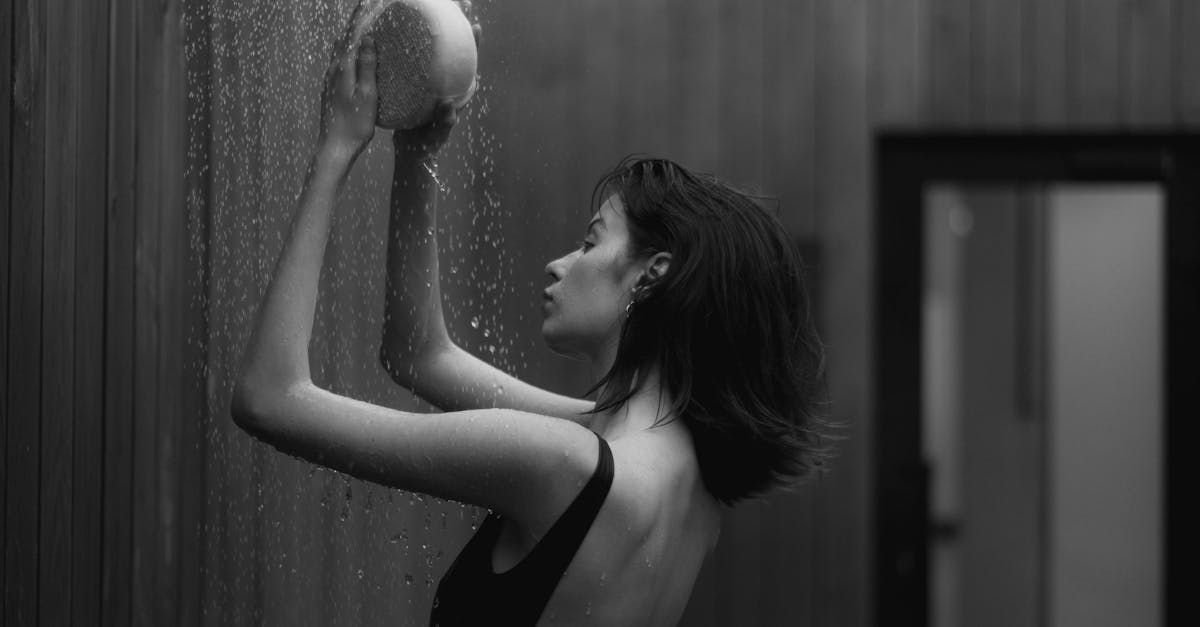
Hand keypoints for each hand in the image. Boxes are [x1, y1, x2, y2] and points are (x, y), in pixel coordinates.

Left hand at [318, 1, 376, 161]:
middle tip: (367, 7)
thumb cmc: (355, 125)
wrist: (334, 148)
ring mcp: (330, 80)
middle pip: (344, 38)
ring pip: (340, 49)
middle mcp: (333, 70)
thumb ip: (367, 66)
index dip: (360, 16)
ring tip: (362, 25)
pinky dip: (349, 50)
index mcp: (343, 68)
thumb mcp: (367, 95)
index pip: (352, 34)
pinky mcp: (331, 89)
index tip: (369, 1)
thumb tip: (368, 38)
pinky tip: (355, 55)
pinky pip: (340, 61)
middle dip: (355, 21)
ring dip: (351, 35)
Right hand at [393, 1, 480, 160]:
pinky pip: (414, 60)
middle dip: (456, 25)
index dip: (473, 44)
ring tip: (429, 8)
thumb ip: (444, 124)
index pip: (469, 62)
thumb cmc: (427, 146)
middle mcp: (446, 83)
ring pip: (434, 51)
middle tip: (456, 3)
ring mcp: (431, 82)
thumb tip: (450, 108)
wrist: (412, 153)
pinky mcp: (415, 85)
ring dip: (433, 29)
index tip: (475, 26)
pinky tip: (398, 32)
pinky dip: (411, 45)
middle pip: (454, 49)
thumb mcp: (435, 136)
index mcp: (456, 92)